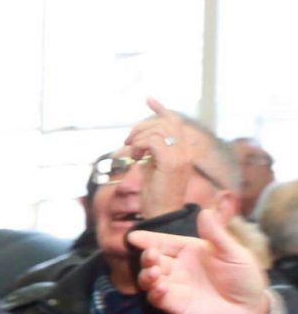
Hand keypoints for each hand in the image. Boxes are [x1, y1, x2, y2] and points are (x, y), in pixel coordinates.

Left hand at [126, 98, 196, 220]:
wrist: (162, 215)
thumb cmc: (155, 196)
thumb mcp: (152, 168)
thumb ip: (150, 151)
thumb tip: (138, 139)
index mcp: (184, 150)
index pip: (174, 121)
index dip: (160, 108)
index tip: (147, 98)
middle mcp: (186, 150)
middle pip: (165, 121)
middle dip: (142, 126)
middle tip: (128, 142)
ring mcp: (181, 155)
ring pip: (158, 129)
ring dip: (138, 137)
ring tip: (132, 153)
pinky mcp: (172, 162)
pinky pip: (153, 141)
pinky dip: (139, 145)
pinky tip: (136, 158)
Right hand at [129, 207, 272, 313]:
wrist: (250, 309)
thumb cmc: (243, 277)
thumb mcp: (234, 253)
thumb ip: (216, 234)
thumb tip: (205, 211)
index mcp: (189, 251)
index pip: (164, 242)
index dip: (148, 239)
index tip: (133, 237)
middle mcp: (177, 268)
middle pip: (153, 260)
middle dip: (147, 257)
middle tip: (150, 255)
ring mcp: (174, 287)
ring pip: (149, 279)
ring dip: (147, 275)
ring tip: (154, 272)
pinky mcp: (174, 306)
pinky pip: (157, 299)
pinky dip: (155, 293)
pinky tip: (161, 288)